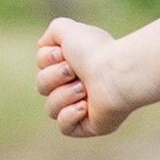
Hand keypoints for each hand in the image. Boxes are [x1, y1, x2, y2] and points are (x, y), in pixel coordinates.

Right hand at [37, 18, 129, 138]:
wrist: (117, 74)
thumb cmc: (95, 52)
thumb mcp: (68, 30)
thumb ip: (53, 31)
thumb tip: (42, 44)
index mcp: (73, 64)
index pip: (42, 66)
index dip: (47, 60)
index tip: (63, 54)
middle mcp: (77, 84)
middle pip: (41, 86)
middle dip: (54, 77)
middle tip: (74, 72)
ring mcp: (83, 107)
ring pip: (50, 108)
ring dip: (64, 95)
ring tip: (84, 89)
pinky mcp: (89, 125)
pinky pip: (65, 128)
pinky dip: (69, 116)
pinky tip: (85, 107)